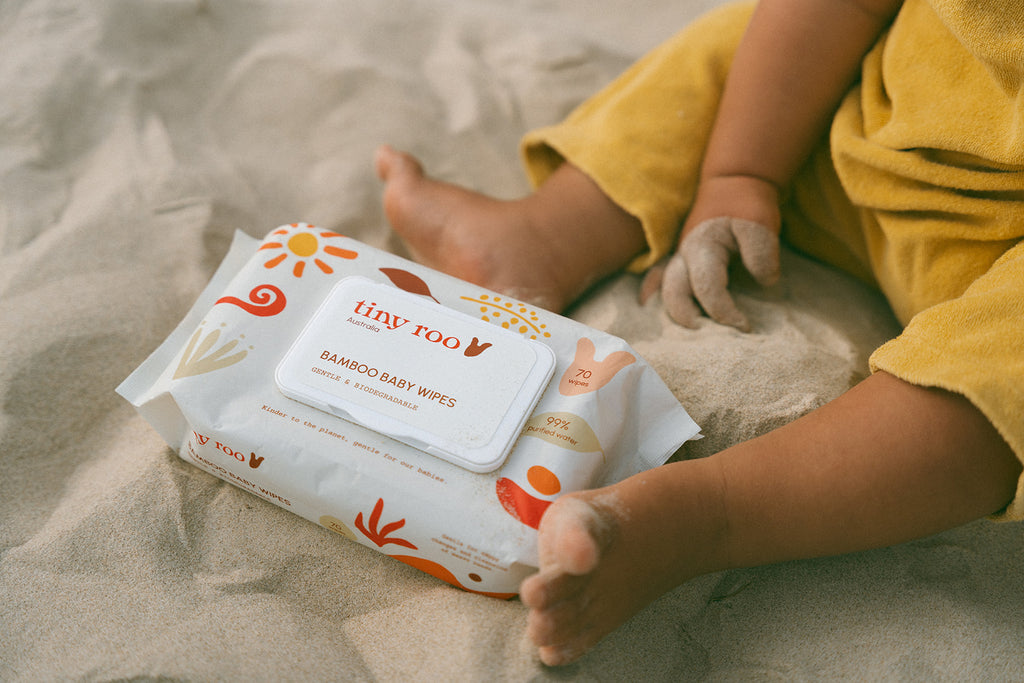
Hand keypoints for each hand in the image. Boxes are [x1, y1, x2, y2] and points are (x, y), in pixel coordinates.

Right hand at [642, 216, 779, 331]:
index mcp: (701, 248)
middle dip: (689, 320)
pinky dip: (653, 298)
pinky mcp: (679, 263)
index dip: (724, 313)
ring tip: (692, 334)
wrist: (734, 185)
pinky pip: (658, 283)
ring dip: (674, 314)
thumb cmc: (748, 207)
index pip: (708, 288)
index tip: (745, 328)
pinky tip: (651, 312)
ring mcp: (677, 259)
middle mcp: (683, 256)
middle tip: (711, 340)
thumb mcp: (760, 224)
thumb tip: (764, 282)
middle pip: (674, 295)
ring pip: (662, 291)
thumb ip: (761, 252)